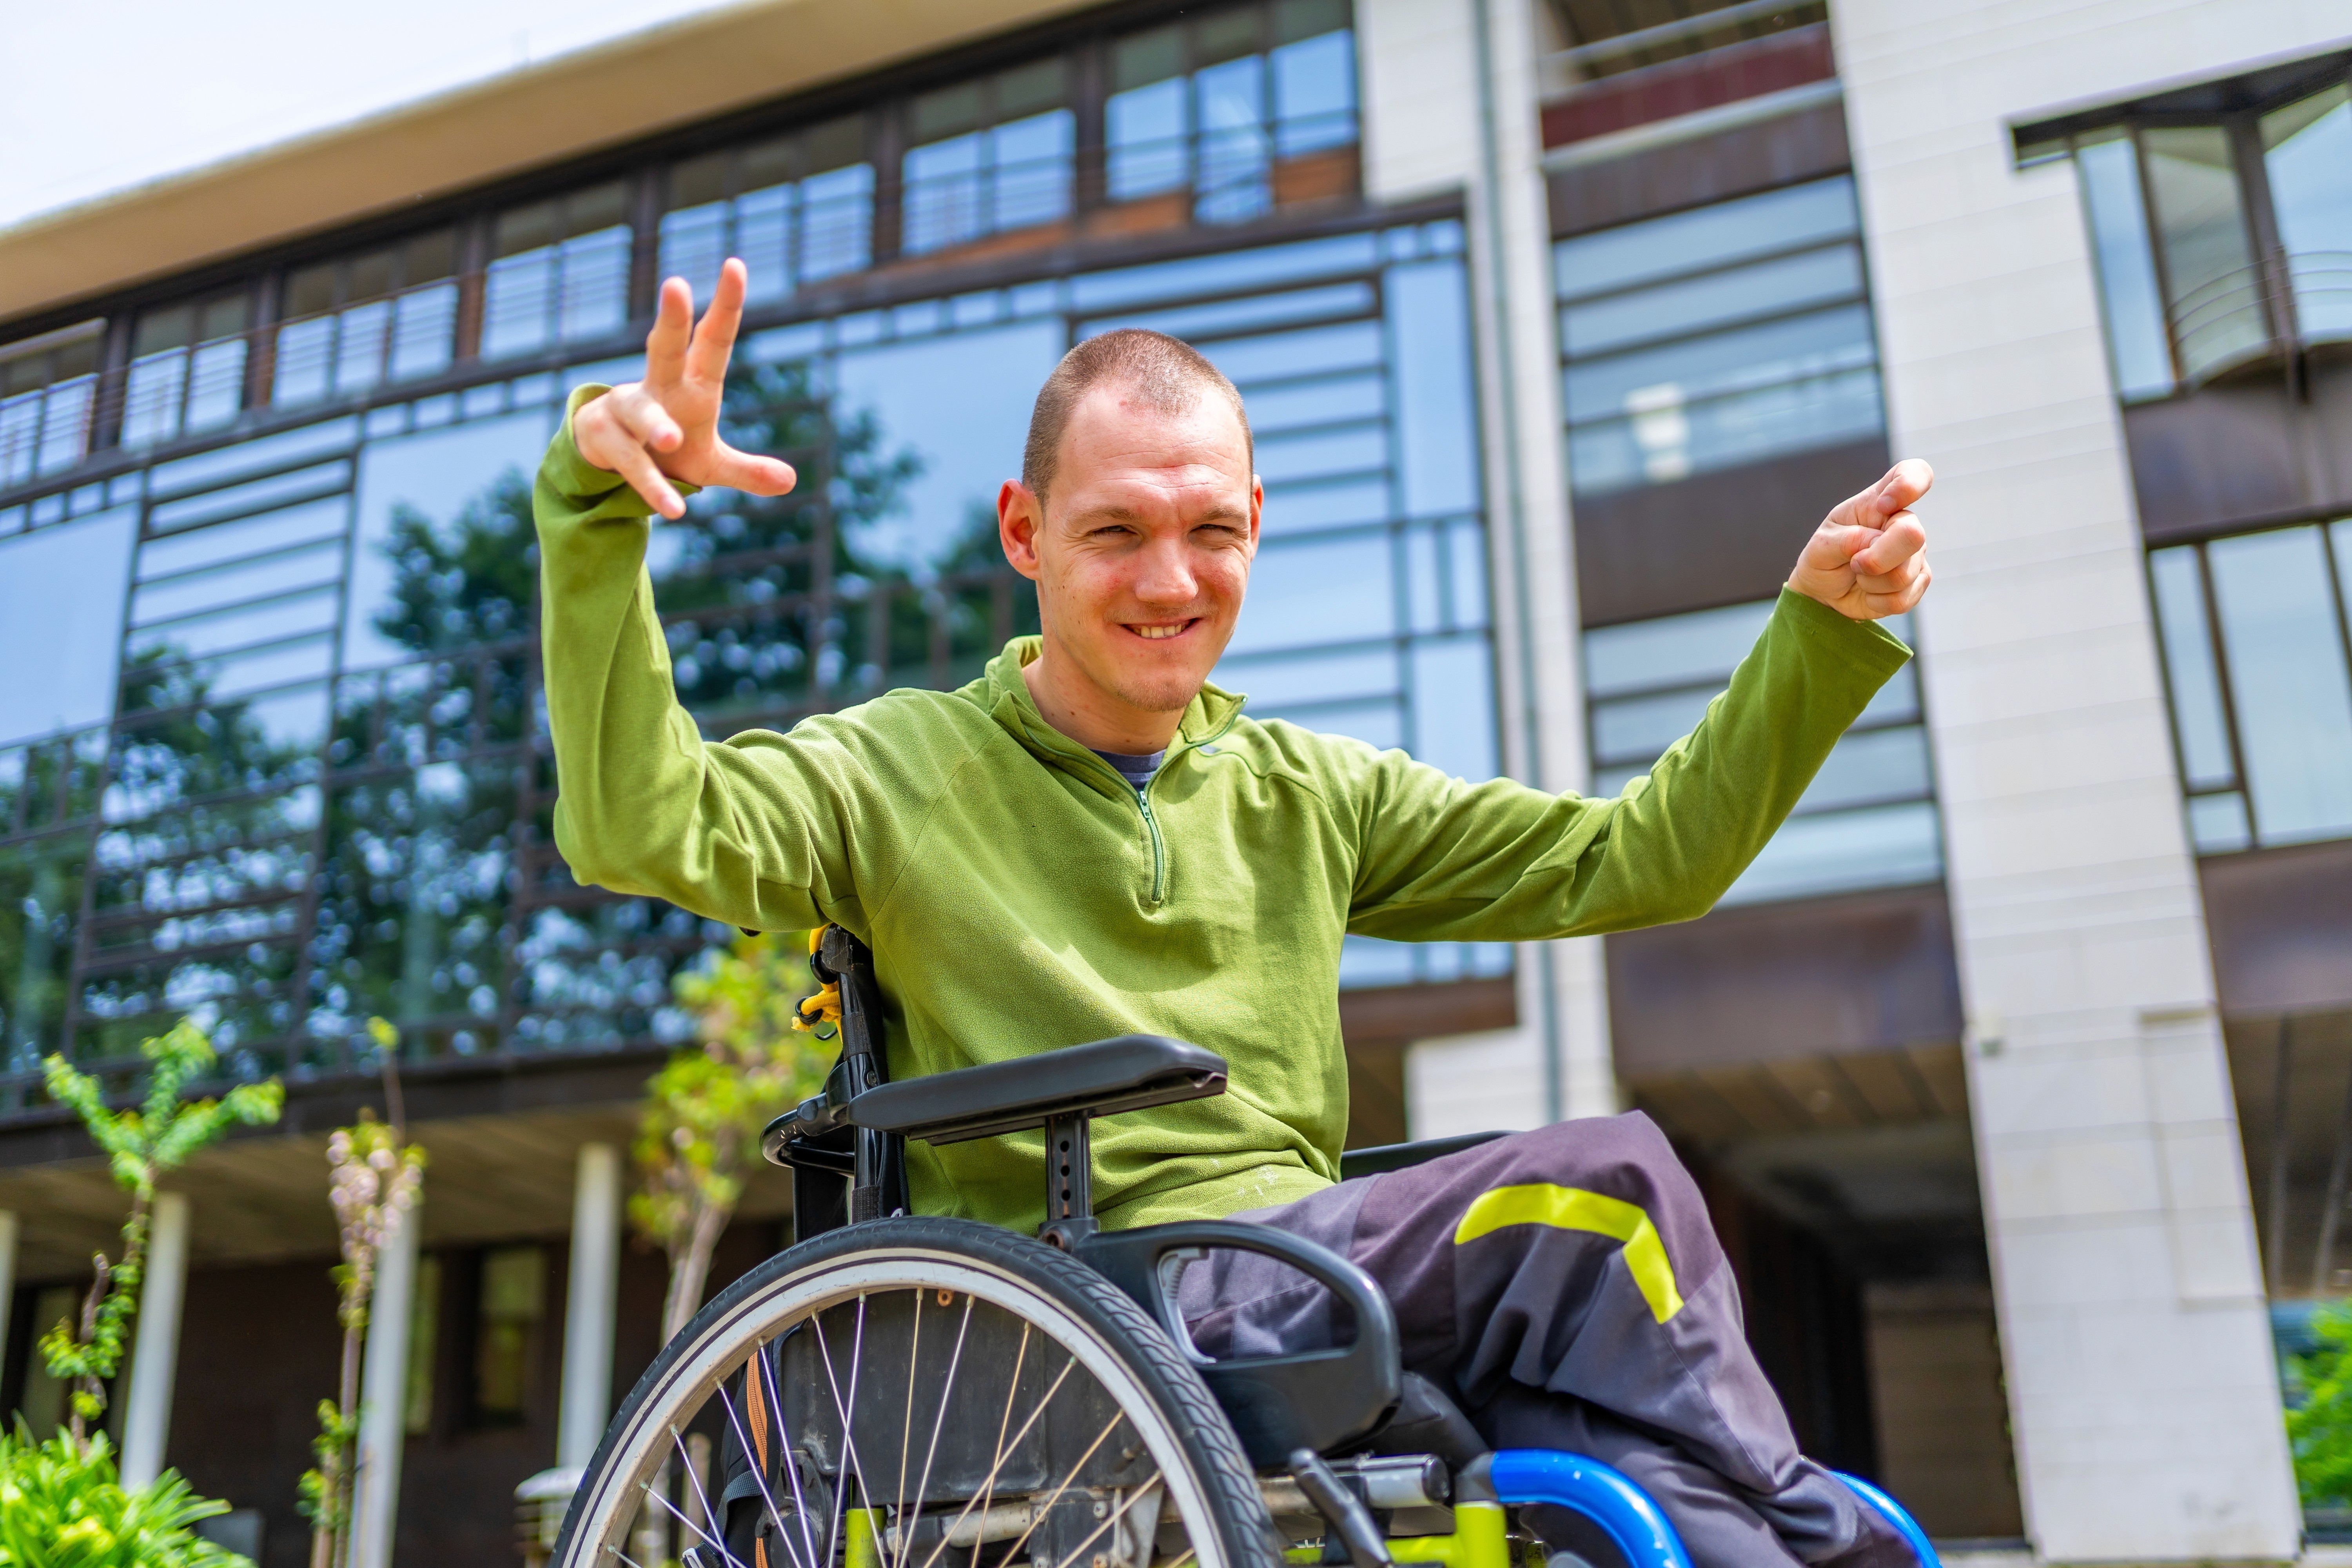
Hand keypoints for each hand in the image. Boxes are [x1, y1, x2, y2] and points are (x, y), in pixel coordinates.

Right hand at [572, 258, 797, 518]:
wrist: (611, 463)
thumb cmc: (671, 448)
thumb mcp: (712, 464)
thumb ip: (747, 471)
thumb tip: (791, 481)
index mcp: (691, 383)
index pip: (712, 338)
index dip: (725, 305)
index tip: (735, 265)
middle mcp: (658, 386)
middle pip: (663, 346)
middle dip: (670, 318)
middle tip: (674, 284)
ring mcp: (628, 411)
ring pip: (642, 414)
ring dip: (655, 425)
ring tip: (669, 439)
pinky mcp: (608, 442)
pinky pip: (633, 465)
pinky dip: (653, 487)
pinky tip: (675, 511)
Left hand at [1787, 459, 1932, 619]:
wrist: (1824, 594)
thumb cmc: (1823, 560)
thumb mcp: (1820, 547)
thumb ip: (1845, 540)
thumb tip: (1876, 542)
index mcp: (1878, 502)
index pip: (1913, 473)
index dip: (1910, 484)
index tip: (1884, 505)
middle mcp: (1902, 523)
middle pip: (1912, 535)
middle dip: (1877, 558)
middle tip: (1855, 563)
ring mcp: (1914, 553)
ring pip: (1906, 573)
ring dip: (1872, 582)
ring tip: (1858, 575)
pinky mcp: (1917, 581)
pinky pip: (1904, 598)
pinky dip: (1877, 601)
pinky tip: (1868, 592)